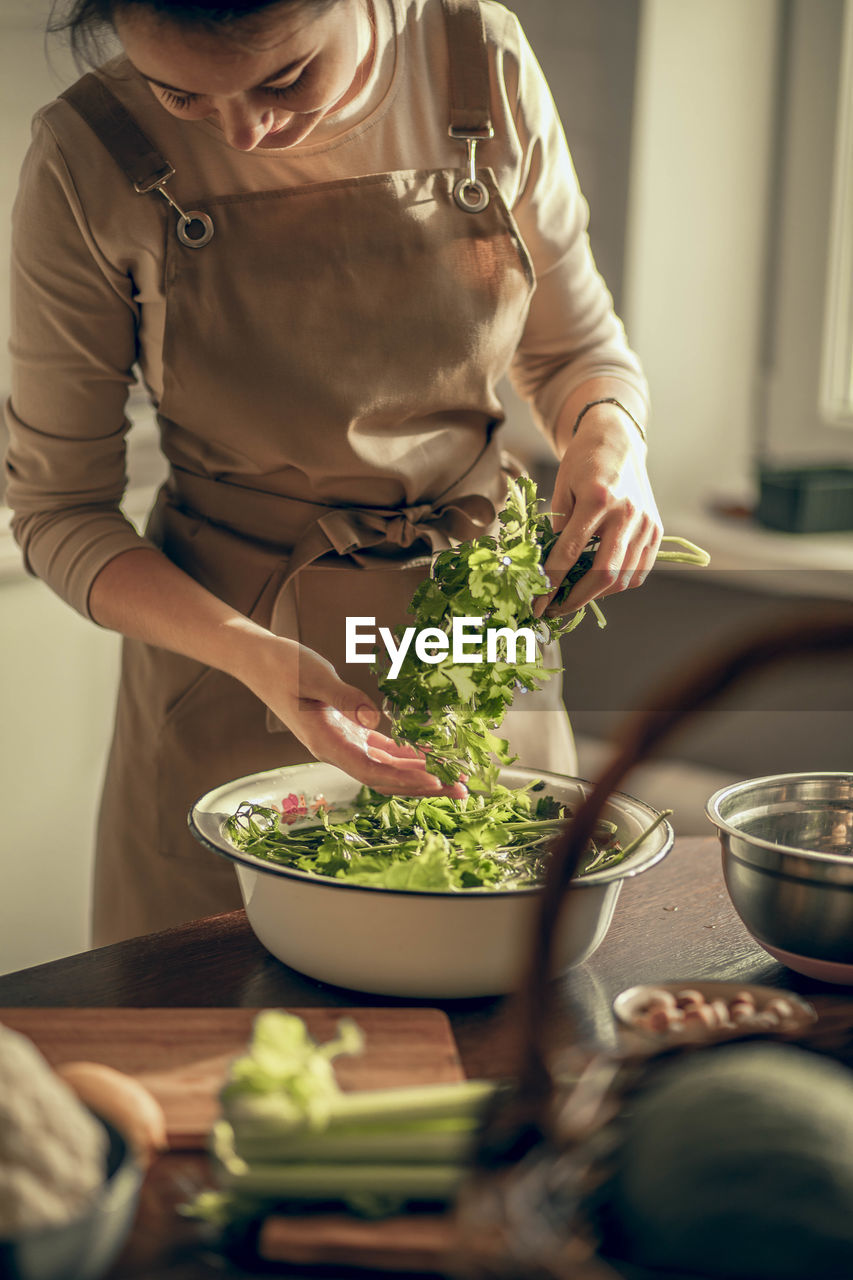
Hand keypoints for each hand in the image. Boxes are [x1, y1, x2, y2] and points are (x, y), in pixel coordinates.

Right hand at [252, 637, 466, 797]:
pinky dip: (407, 754)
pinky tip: (430, 756)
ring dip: (421, 773)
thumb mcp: (315, 677)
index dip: (405, 780)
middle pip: (387, 778)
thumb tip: (375, 718)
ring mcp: (343, 742)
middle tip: (462, 790)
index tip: (436, 782)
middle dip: (425, 785)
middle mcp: (336, 750)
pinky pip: (382, 749)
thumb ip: (345, 698)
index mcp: (326, 743)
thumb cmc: (283, 667)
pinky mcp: (348, 730)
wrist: (260, 661)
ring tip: (454, 777)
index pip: (372, 771)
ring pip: (388, 766)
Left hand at [533, 404, 661, 617]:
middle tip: (555, 608)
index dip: (551, 581)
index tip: (537, 601)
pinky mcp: (656, 530)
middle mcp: (627, 513)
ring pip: (623, 578)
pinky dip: (618, 584)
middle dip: (576, 599)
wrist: (618, 442)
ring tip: (573, 597)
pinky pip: (639, 571)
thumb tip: (549, 570)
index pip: (570, 553)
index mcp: (598, 498)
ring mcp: (646, 523)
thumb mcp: (561, 489)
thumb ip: (558, 528)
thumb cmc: (584, 462)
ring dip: (596, 595)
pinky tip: (598, 584)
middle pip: (603, 574)